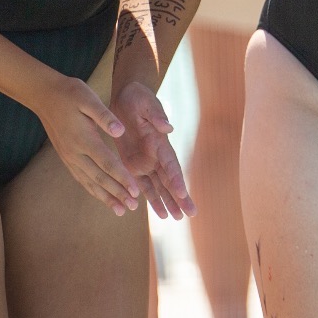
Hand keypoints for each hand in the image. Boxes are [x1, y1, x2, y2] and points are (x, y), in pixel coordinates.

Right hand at [32, 75, 140, 213]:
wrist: (44, 95)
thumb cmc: (70, 93)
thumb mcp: (88, 98)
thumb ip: (105, 116)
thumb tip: (120, 131)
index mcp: (84, 139)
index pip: (107, 163)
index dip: (122, 178)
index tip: (135, 190)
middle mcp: (75, 152)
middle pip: (99, 178)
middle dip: (117, 193)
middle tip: (133, 206)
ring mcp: (69, 157)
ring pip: (89, 182)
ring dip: (106, 196)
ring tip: (120, 210)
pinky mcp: (66, 157)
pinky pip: (81, 178)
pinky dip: (93, 189)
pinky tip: (102, 197)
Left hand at [111, 81, 193, 219]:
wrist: (127, 98)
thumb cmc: (138, 99)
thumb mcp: (146, 104)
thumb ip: (156, 116)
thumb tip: (167, 127)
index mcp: (160, 143)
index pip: (171, 165)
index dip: (177, 179)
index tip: (183, 194)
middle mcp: (156, 156)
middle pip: (169, 181)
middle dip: (179, 198)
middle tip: (190, 214)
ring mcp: (146, 162)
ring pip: (159, 187)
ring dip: (167, 202)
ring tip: (176, 218)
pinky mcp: (133, 164)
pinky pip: (143, 185)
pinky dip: (150, 199)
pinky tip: (159, 212)